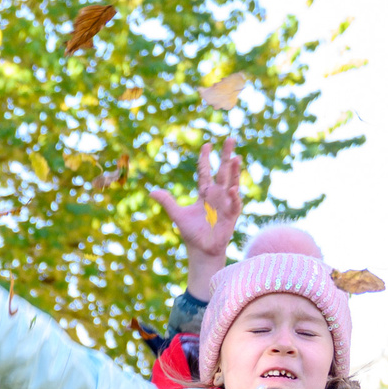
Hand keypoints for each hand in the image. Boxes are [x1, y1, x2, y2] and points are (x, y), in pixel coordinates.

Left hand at [149, 137, 242, 293]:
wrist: (201, 250)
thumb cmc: (191, 232)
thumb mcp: (177, 214)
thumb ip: (167, 202)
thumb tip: (151, 191)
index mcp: (205, 193)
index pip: (206, 172)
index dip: (206, 159)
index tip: (207, 144)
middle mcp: (217, 195)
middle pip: (223, 171)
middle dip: (226, 156)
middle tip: (230, 139)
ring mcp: (226, 203)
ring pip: (232, 182)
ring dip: (234, 171)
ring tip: (236, 158)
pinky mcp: (231, 215)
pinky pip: (234, 203)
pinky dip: (233, 196)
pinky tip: (231, 188)